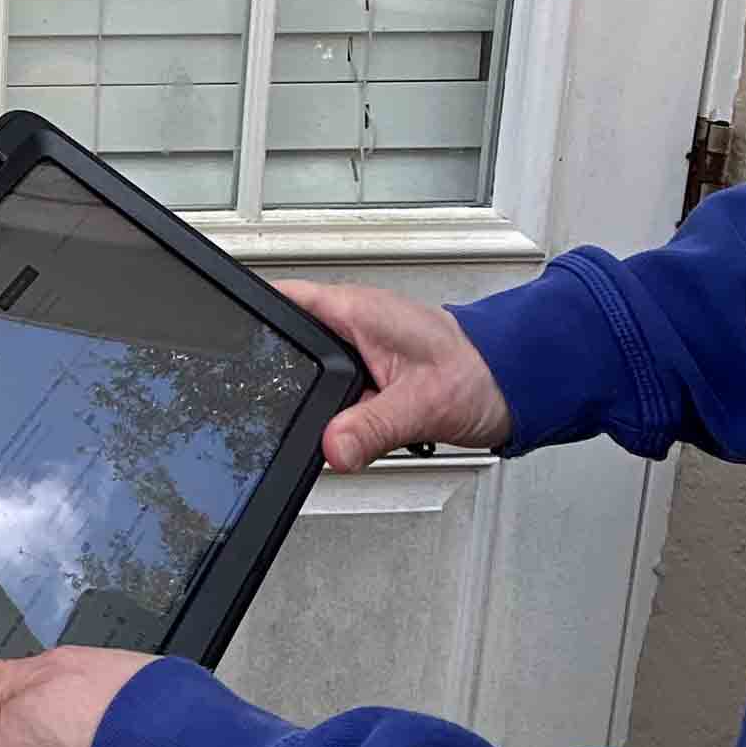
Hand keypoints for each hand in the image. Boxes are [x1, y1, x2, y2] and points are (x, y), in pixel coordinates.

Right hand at [274, 280, 512, 471]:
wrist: (518, 386)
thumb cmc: (482, 373)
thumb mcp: (420, 403)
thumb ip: (373, 426)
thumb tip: (332, 448)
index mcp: (357, 311)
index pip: (285, 298)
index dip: (251, 315)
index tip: (227, 342)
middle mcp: (353, 327)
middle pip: (287, 342)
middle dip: (271, 372)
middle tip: (261, 404)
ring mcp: (358, 353)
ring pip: (308, 374)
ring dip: (305, 399)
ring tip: (309, 424)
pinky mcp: (368, 379)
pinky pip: (330, 395)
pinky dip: (328, 416)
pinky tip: (336, 434)